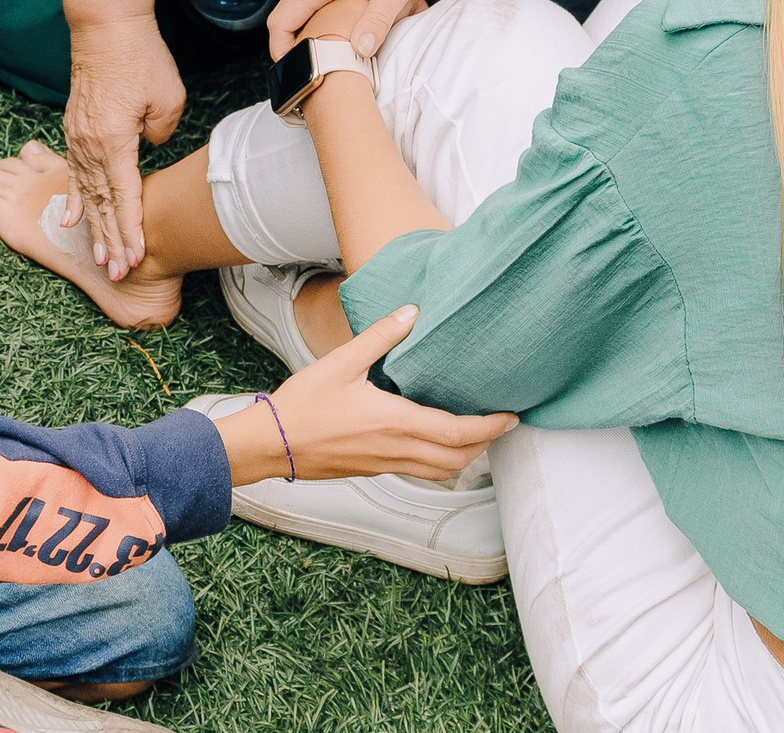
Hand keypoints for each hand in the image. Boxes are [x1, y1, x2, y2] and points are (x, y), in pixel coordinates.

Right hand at [61, 5, 184, 279]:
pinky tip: (73, 220)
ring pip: (87, 192)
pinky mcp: (75, 128)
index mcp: (113, 141)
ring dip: (95, 228)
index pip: (125, 197)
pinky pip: (76, 174)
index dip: (130, 231)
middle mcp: (89, 145)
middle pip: (103, 203)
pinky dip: (77, 200)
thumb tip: (148, 147)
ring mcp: (78, 137)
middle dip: (112, 241)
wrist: (105, 24)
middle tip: (119, 273)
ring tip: (100, 257)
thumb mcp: (168, 98)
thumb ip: (160, 133)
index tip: (134, 259)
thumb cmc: (140, 56)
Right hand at [215, 304, 516, 483]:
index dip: (490, 427)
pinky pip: (421, 472)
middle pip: (458, 458)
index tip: (511, 416)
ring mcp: (387, 464)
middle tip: (502, 424)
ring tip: (477, 434)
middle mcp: (398, 449)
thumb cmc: (303, 404)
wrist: (272, 444)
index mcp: (396, 423)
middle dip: (486, 443)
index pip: (458, 432)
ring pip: (442, 471)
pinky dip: (442, 462)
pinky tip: (437, 441)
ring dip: (466, 456)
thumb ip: (380, 337)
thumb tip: (411, 312)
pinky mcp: (375, 469)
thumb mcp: (341, 362)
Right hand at [269, 0, 455, 59]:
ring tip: (332, 34)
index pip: (281, 20)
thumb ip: (374, 26)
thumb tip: (359, 51)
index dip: (281, 48)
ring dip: (310, 16)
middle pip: (288, 8)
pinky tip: (342, 7)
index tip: (292, 66)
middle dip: (297, 35)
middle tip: (318, 56)